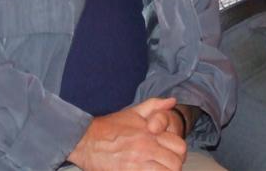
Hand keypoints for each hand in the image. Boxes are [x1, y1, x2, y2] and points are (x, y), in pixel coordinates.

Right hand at [68, 98, 185, 170]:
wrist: (85, 140)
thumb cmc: (109, 127)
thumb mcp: (133, 112)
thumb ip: (155, 105)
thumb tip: (173, 100)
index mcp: (151, 132)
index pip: (179, 147)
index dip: (178, 153)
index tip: (172, 156)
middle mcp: (147, 148)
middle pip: (175, 164)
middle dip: (174, 167)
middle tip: (166, 167)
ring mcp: (138, 164)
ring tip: (158, 170)